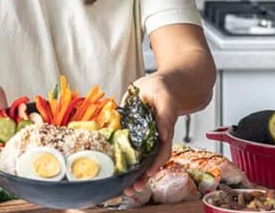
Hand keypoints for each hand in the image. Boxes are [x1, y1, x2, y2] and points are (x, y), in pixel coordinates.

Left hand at [123, 73, 177, 193]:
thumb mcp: (165, 99)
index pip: (161, 153)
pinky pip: (121, 146)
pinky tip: (108, 167)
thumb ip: (166, 115)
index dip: (156, 165)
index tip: (149, 174)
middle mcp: (152, 139)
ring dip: (129, 173)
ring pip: (135, 159)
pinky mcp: (127, 132)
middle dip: (140, 177)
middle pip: (148, 162)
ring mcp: (139, 137)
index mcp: (163, 133)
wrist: (153, 85)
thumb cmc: (163, 90)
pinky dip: (116, 157)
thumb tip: (164, 134)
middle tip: (131, 190)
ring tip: (121, 188)